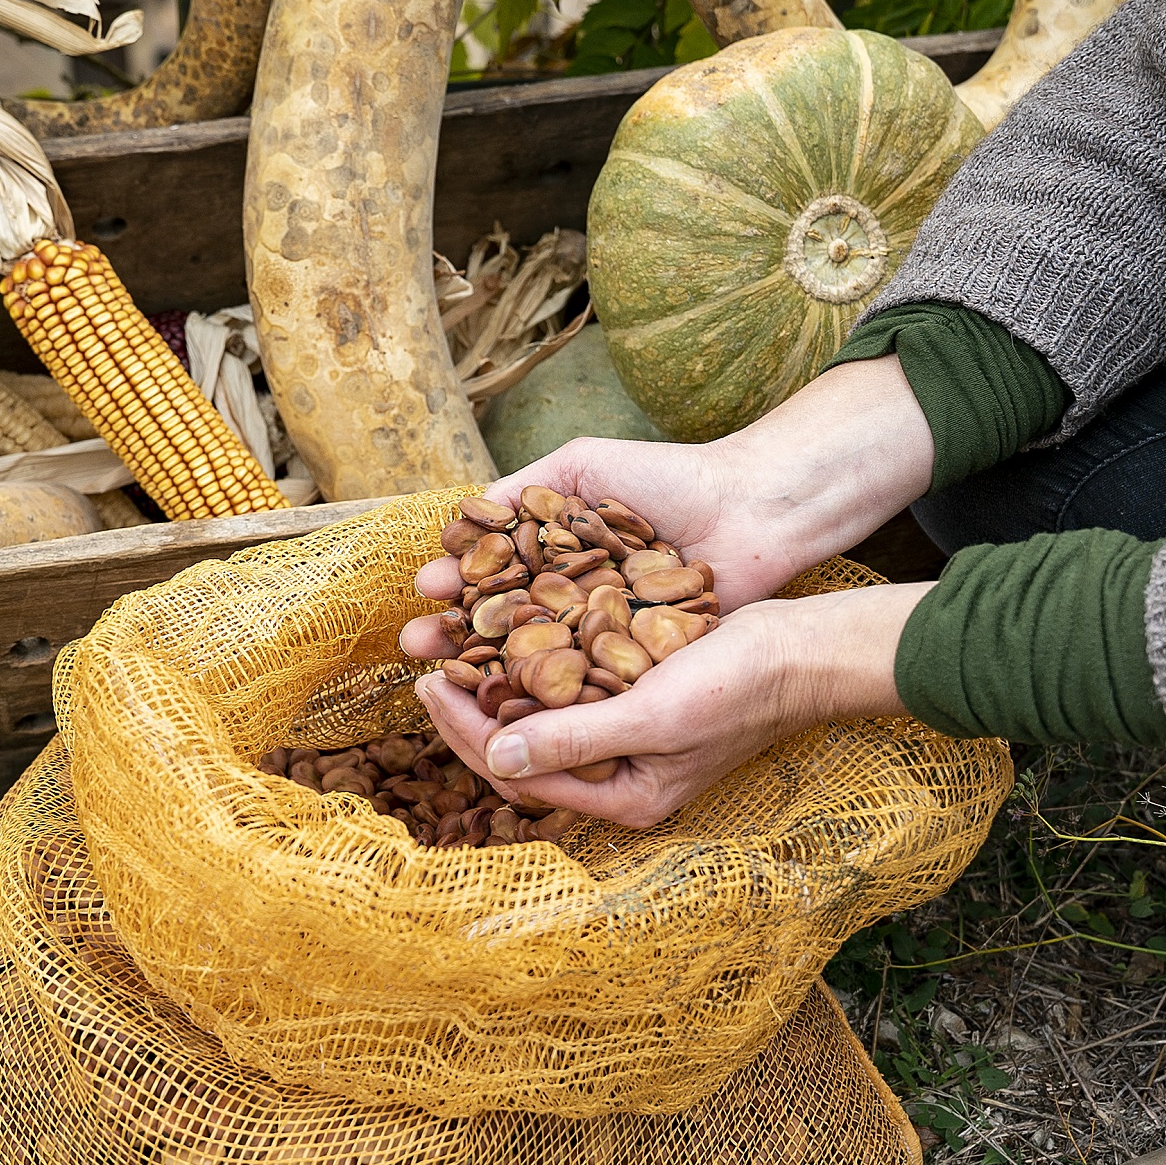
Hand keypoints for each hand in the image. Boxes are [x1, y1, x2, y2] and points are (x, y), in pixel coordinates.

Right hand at [398, 354, 934, 660]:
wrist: (750, 507)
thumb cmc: (668, 477)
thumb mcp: (584, 464)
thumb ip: (524, 488)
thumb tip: (460, 515)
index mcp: (559, 556)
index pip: (494, 575)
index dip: (458, 584)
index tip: (424, 589)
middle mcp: (577, 600)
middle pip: (504, 624)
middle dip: (456, 633)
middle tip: (414, 642)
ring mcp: (606, 636)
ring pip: (538, 660)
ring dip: (487, 669)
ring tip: (445, 674)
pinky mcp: (639, 666)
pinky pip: (588, 684)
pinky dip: (549, 693)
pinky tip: (510, 700)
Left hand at [413, 583, 931, 827]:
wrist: (804, 649)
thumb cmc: (738, 687)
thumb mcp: (652, 715)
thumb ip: (576, 740)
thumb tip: (498, 760)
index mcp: (624, 796)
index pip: (521, 774)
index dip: (467, 731)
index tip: (430, 686)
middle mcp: (621, 774)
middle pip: (524, 751)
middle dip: (472, 711)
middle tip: (428, 665)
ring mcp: (631, 737)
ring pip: (542, 717)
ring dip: (498, 683)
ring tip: (457, 646)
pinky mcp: (640, 697)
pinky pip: (570, 687)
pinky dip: (536, 662)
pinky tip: (511, 628)